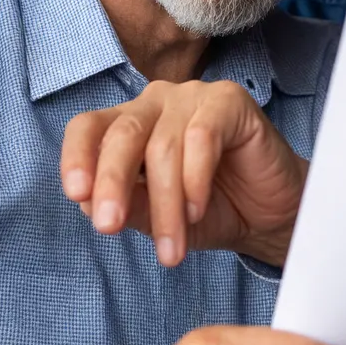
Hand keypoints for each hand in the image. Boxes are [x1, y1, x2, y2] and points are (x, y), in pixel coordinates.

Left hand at [62, 79, 307, 266]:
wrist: (270, 216)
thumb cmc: (212, 211)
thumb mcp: (159, 219)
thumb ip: (128, 207)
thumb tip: (90, 205)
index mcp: (129, 124)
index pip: (88, 127)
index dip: (76, 156)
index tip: (76, 195)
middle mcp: (156, 104)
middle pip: (122, 134)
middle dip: (113, 184)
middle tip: (109, 227)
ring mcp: (193, 97)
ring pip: (163, 146)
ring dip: (165, 204)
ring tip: (172, 247)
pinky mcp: (229, 100)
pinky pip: (202, 137)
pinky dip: (195, 180)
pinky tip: (197, 210)